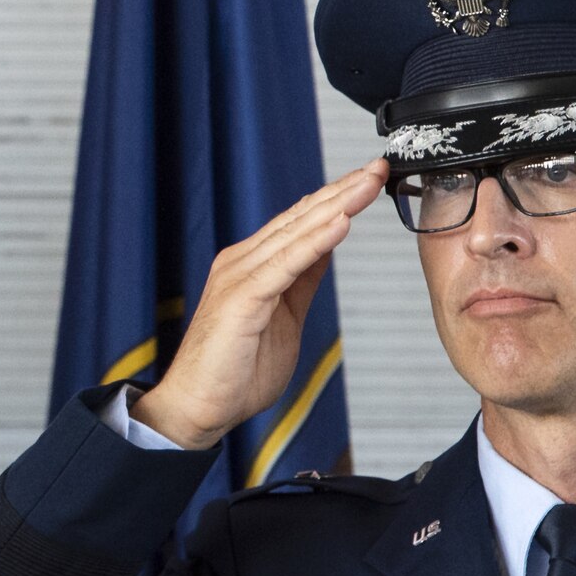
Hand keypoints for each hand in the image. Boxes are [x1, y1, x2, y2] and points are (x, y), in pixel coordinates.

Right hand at [131, 157, 388, 449]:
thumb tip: (326, 250)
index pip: (300, 223)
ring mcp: (240, 276)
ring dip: (335, 205)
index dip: (336, 199)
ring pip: (296, 232)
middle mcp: (243, 262)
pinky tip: (340, 222)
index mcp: (253, 266)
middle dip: (342, 191)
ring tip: (367, 184)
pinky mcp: (241, 298)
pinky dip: (314, 242)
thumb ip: (302, 281)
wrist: (198, 407)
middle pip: (300, 218)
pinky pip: (286, 265)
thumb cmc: (235, 372)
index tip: (370, 180)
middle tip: (377, 168)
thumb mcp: (284, 316)